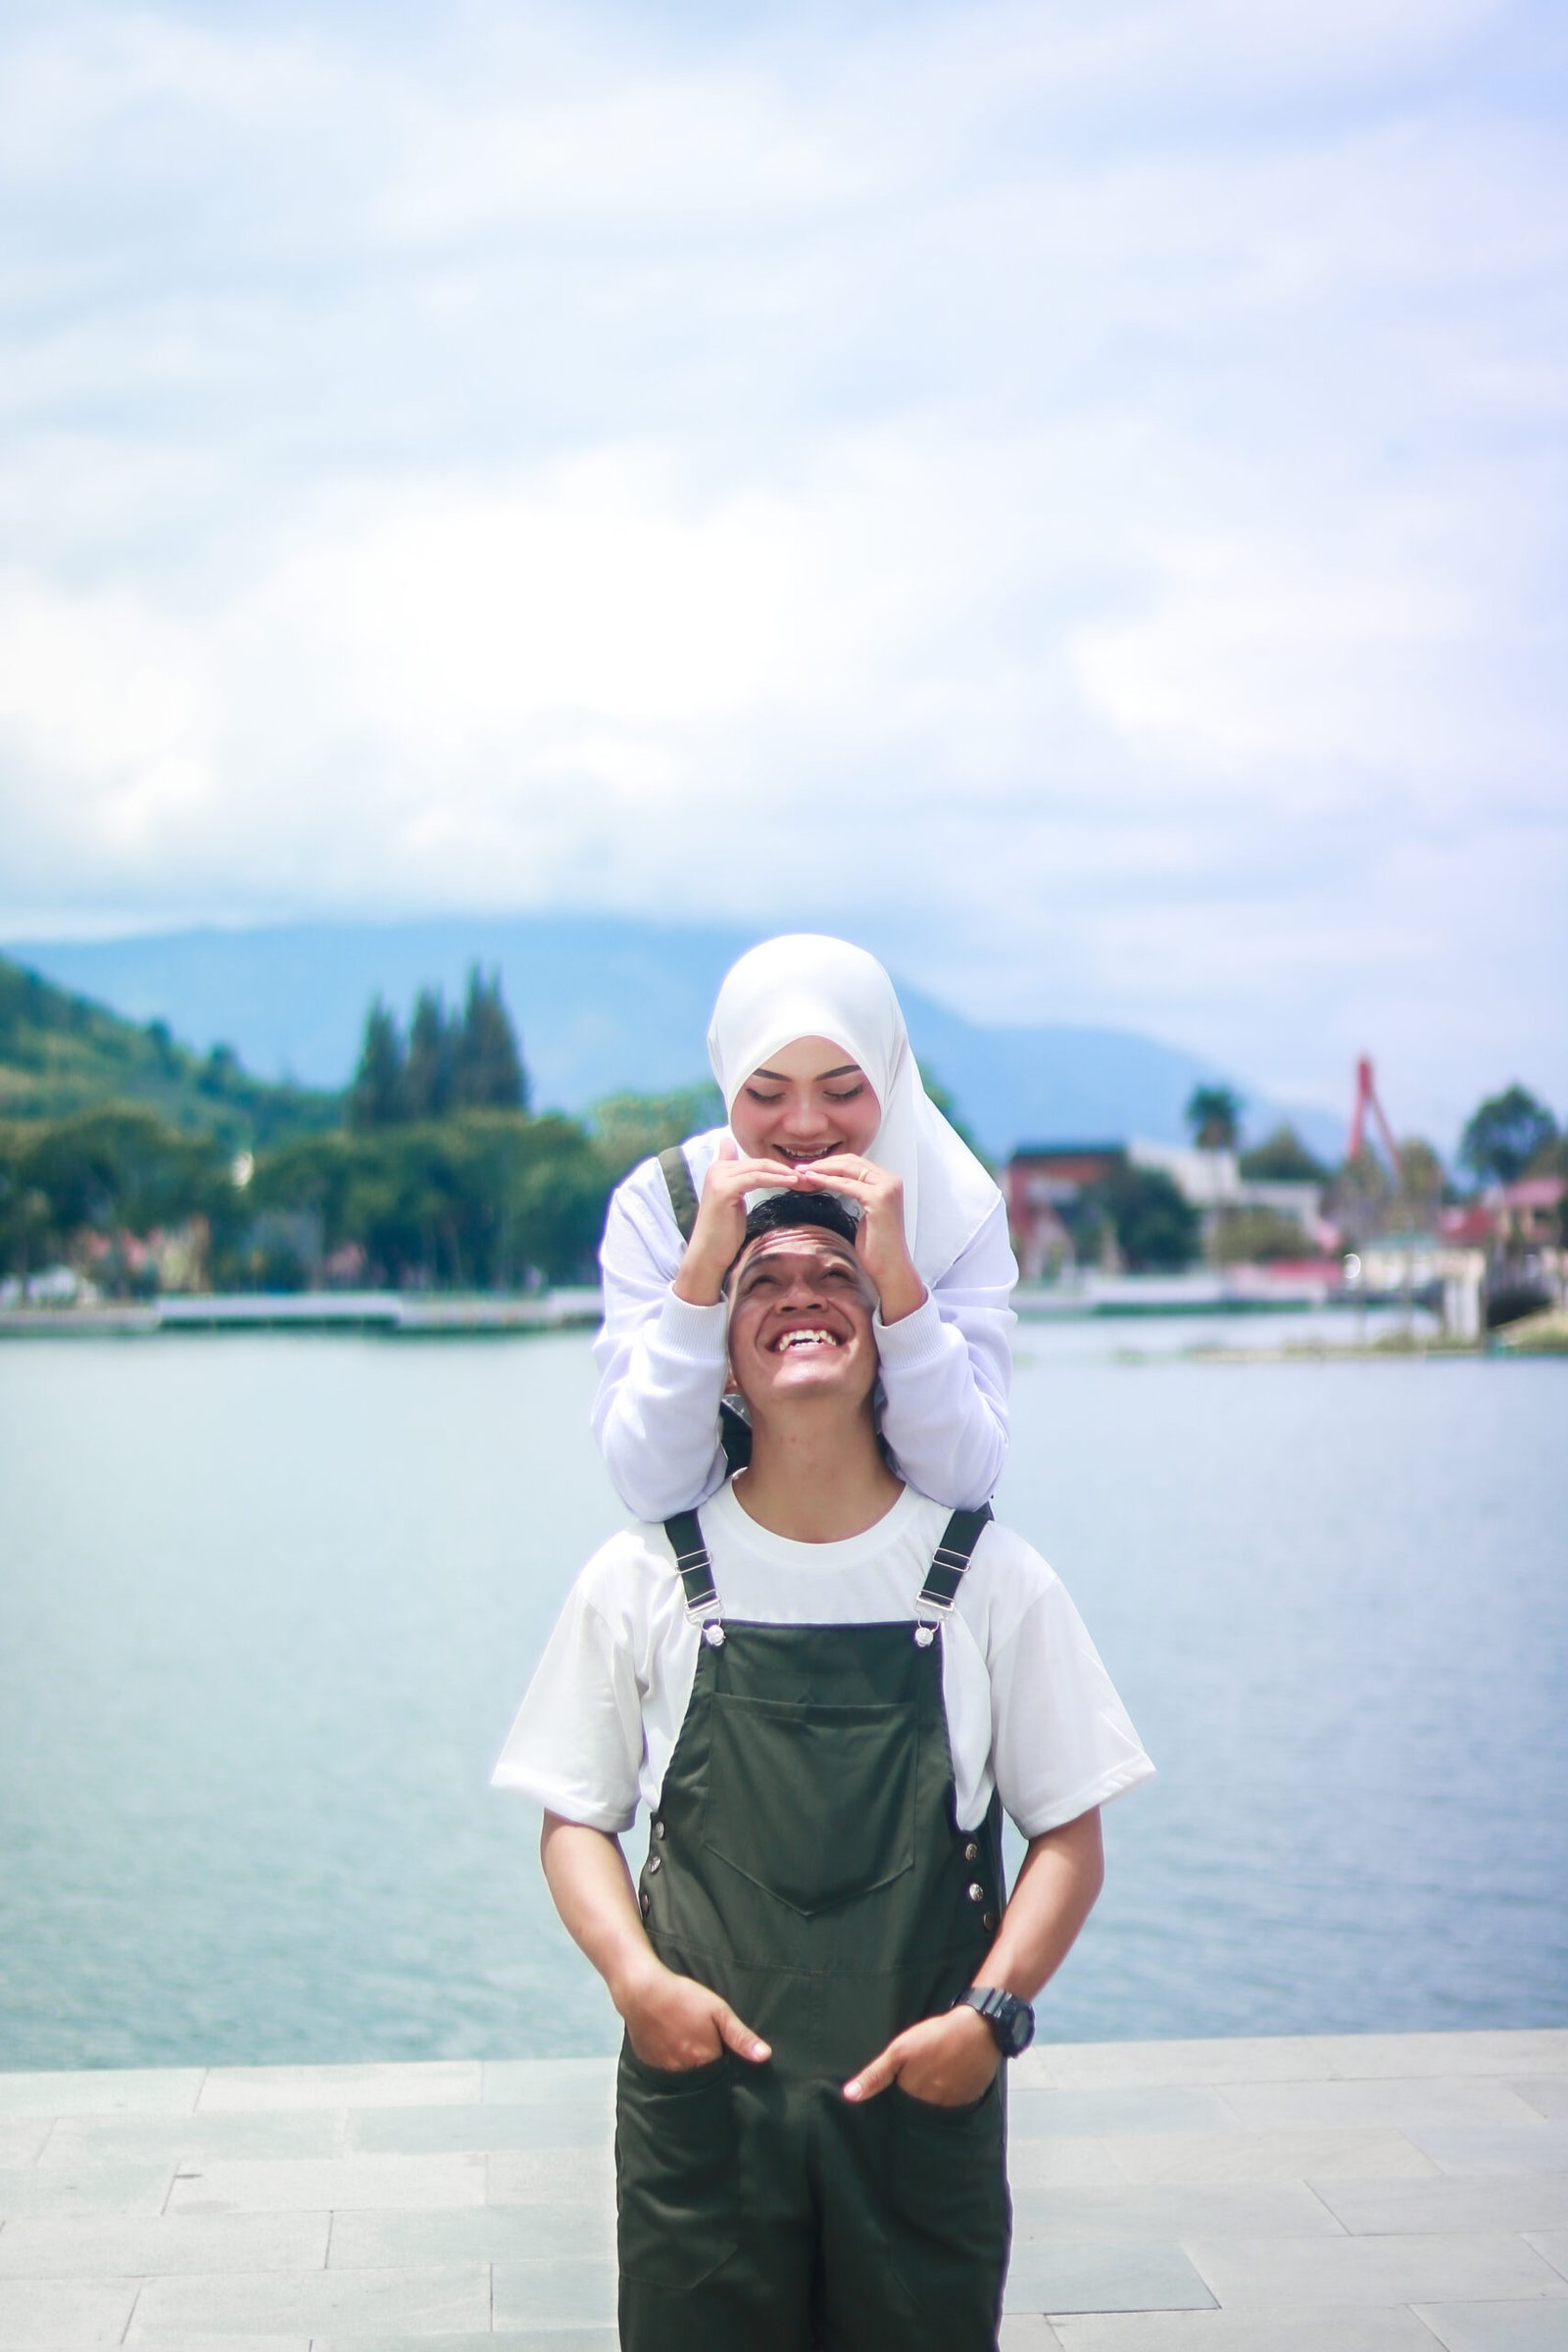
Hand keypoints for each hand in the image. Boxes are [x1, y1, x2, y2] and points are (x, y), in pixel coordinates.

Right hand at [617, 1955, 771, 2072]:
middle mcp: (684, 2073)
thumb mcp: (718, 2011)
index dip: (725, 2067)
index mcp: (705, 2061)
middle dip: (707, 2072)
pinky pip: (666, 2077)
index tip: (726, 2058)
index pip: (722, 2076)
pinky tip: (672, 2053)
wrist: (642, 1991)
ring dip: (689, 2072)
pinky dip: (672, 2069)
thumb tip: (766, 2056)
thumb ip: (740, 2036)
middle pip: (702, 2081)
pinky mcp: (650, 2067)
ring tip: (690, 2053)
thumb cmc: (684, 1998)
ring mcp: (664, 2072)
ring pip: (684, 2081)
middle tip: (707, 2052)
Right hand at [671, 1138, 799, 1307]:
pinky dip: (775, 1179)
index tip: (800, 1175)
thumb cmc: (724, 1232)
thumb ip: (742, 1181)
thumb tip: (758, 1174)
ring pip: (759, 1168)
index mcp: (719, 1168)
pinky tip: (791, 1183)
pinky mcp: (724, 1188)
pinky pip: (756, 1178)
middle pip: (759, 1163)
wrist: (708, 1253)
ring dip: (785, 1174)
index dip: (778, 1166)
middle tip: (808, 1177)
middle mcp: (716, 1168)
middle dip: (786, 1170)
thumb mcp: (735, 1201)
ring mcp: (719, 1177)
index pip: (755, 1161)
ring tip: (804, 1181)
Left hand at [791, 1154, 926, 1323]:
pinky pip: (846, 1185)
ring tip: (801, 1173)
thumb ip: (857, 1195)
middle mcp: (891, 1180)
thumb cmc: (876, 1248)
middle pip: (851, 1161)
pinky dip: (827, 1181)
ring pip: (848, 1169)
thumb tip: (835, 1184)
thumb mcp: (865, 1214)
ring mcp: (887, 1188)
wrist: (890, 1268)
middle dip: (823, 1163)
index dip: (831, 1163)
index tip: (809, 1168)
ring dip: (821, 1169)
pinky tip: (812, 1181)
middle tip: (800, 1168)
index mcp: (888, 1182)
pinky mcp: (879, 1199)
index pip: (856, 1163)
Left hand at [842, 2005, 997, 2105]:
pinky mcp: (969, 2100)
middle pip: (917, 2106)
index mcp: (912, 2096)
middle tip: (922, 2070)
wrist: (977, 2029)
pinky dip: (952, 2094)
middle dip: (916, 2094)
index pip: (898, 2103)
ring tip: (937, 2072)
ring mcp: (952, 2105)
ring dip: (934, 2094)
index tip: (902, 2078)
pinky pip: (955, 2104)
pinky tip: (952, 2075)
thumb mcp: (899, 2051)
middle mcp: (931, 2107)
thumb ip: (875, 2075)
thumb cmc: (934, 2037)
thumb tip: (849, 2096)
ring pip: (936, 2106)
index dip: (898, 2090)